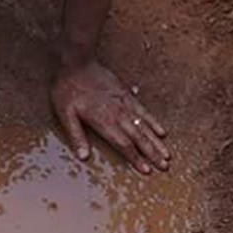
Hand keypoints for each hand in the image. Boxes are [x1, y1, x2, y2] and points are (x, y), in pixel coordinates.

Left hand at [51, 60, 169, 173]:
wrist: (76, 62)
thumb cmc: (67, 89)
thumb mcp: (65, 114)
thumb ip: (76, 136)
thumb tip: (83, 157)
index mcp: (104, 120)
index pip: (123, 144)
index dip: (135, 158)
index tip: (146, 170)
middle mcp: (119, 114)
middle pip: (139, 137)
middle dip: (152, 154)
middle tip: (165, 167)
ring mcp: (125, 104)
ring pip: (145, 126)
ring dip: (157, 142)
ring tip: (167, 155)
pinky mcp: (126, 95)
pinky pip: (144, 111)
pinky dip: (154, 122)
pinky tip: (162, 131)